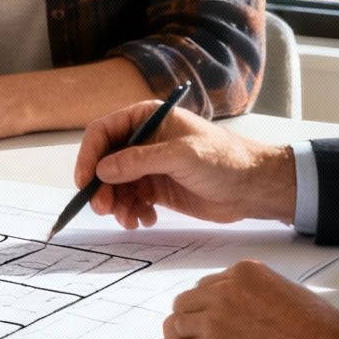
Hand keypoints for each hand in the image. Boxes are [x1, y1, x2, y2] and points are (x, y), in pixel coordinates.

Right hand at [73, 98, 296, 227]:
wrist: (254, 188)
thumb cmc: (225, 160)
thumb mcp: (181, 156)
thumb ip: (140, 161)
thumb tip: (102, 170)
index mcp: (146, 118)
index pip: (103, 132)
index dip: (88, 156)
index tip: (84, 182)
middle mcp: (143, 140)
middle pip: (104, 162)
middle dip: (101, 187)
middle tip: (105, 210)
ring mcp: (149, 166)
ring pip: (115, 185)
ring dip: (117, 204)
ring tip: (131, 220)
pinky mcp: (157, 188)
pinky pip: (131, 200)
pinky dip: (132, 212)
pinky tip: (146, 220)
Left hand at [163, 260, 338, 338]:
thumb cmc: (321, 332)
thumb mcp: (286, 291)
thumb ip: (256, 293)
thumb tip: (244, 306)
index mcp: (243, 274)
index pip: (206, 286)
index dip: (209, 306)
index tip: (213, 318)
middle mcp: (223, 293)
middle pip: (186, 303)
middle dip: (192, 319)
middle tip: (202, 336)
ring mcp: (213, 324)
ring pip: (177, 327)